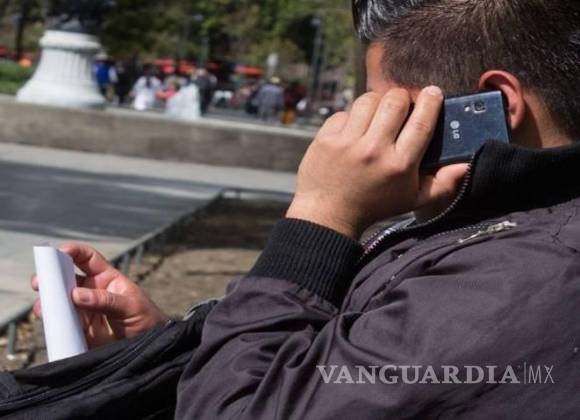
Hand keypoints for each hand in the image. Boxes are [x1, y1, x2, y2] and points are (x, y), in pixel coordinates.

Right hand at [31, 243, 168, 348]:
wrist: (149, 348)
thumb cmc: (147, 318)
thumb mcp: (131, 305)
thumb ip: (106, 300)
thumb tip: (76, 294)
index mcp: (106, 278)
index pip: (87, 258)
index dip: (73, 251)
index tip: (59, 251)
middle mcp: (91, 291)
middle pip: (65, 279)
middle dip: (50, 277)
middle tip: (40, 282)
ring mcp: (84, 310)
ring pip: (59, 301)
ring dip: (48, 302)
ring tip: (44, 308)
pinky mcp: (80, 329)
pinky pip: (61, 323)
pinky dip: (52, 322)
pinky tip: (49, 322)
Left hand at [287, 86, 468, 238]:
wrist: (329, 215)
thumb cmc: (375, 206)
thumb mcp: (413, 201)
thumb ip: (443, 184)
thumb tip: (466, 164)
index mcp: (400, 164)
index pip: (421, 121)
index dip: (430, 101)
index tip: (432, 92)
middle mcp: (374, 150)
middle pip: (395, 101)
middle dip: (402, 97)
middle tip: (401, 106)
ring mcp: (348, 143)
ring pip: (368, 100)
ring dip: (376, 103)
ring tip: (377, 115)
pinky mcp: (326, 139)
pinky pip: (344, 112)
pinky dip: (351, 117)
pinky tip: (354, 131)